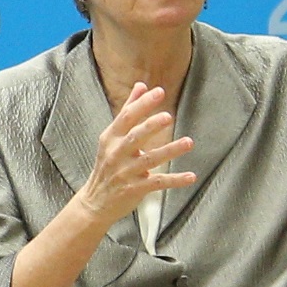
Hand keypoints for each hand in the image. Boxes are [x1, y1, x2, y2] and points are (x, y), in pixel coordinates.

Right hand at [75, 76, 196, 229]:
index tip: (158, 92)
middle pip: (135, 137)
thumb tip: (141, 85)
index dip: (142, 104)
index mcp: (111, 138)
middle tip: (168, 116)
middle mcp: (116, 154)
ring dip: (170, 150)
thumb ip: (128, 110)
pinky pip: (158, 182)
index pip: (126, 117)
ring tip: (189, 142)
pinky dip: (175, 180)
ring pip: (150, 160)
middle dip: (151, 126)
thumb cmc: (108, 164)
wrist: (95, 201)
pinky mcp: (135, 189)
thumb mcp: (112, 137)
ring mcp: (125, 172)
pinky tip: (191, 176)